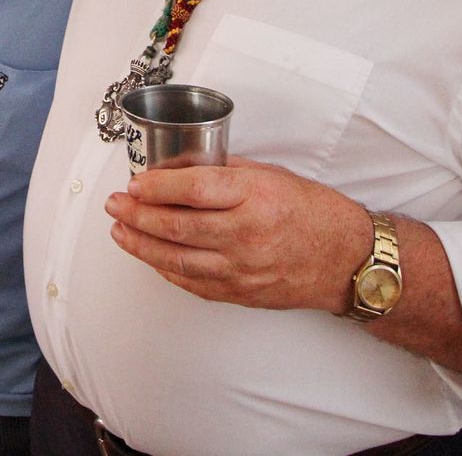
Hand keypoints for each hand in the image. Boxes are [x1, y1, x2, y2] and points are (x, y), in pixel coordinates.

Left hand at [103, 157, 367, 313]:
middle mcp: (246, 234)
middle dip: (137, 215)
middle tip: (115, 204)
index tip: (135, 182)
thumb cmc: (313, 213)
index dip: (156, 187)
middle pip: (176, 227)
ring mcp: (242, 268)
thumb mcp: (272, 175)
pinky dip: (165, 269)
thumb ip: (226, 172)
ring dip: (140, 244)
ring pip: (176, 259)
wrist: (346, 260)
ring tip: (120, 230)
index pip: (193, 190)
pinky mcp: (240, 292)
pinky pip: (192, 282)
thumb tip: (181, 168)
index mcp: (255, 197)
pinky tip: (149, 256)